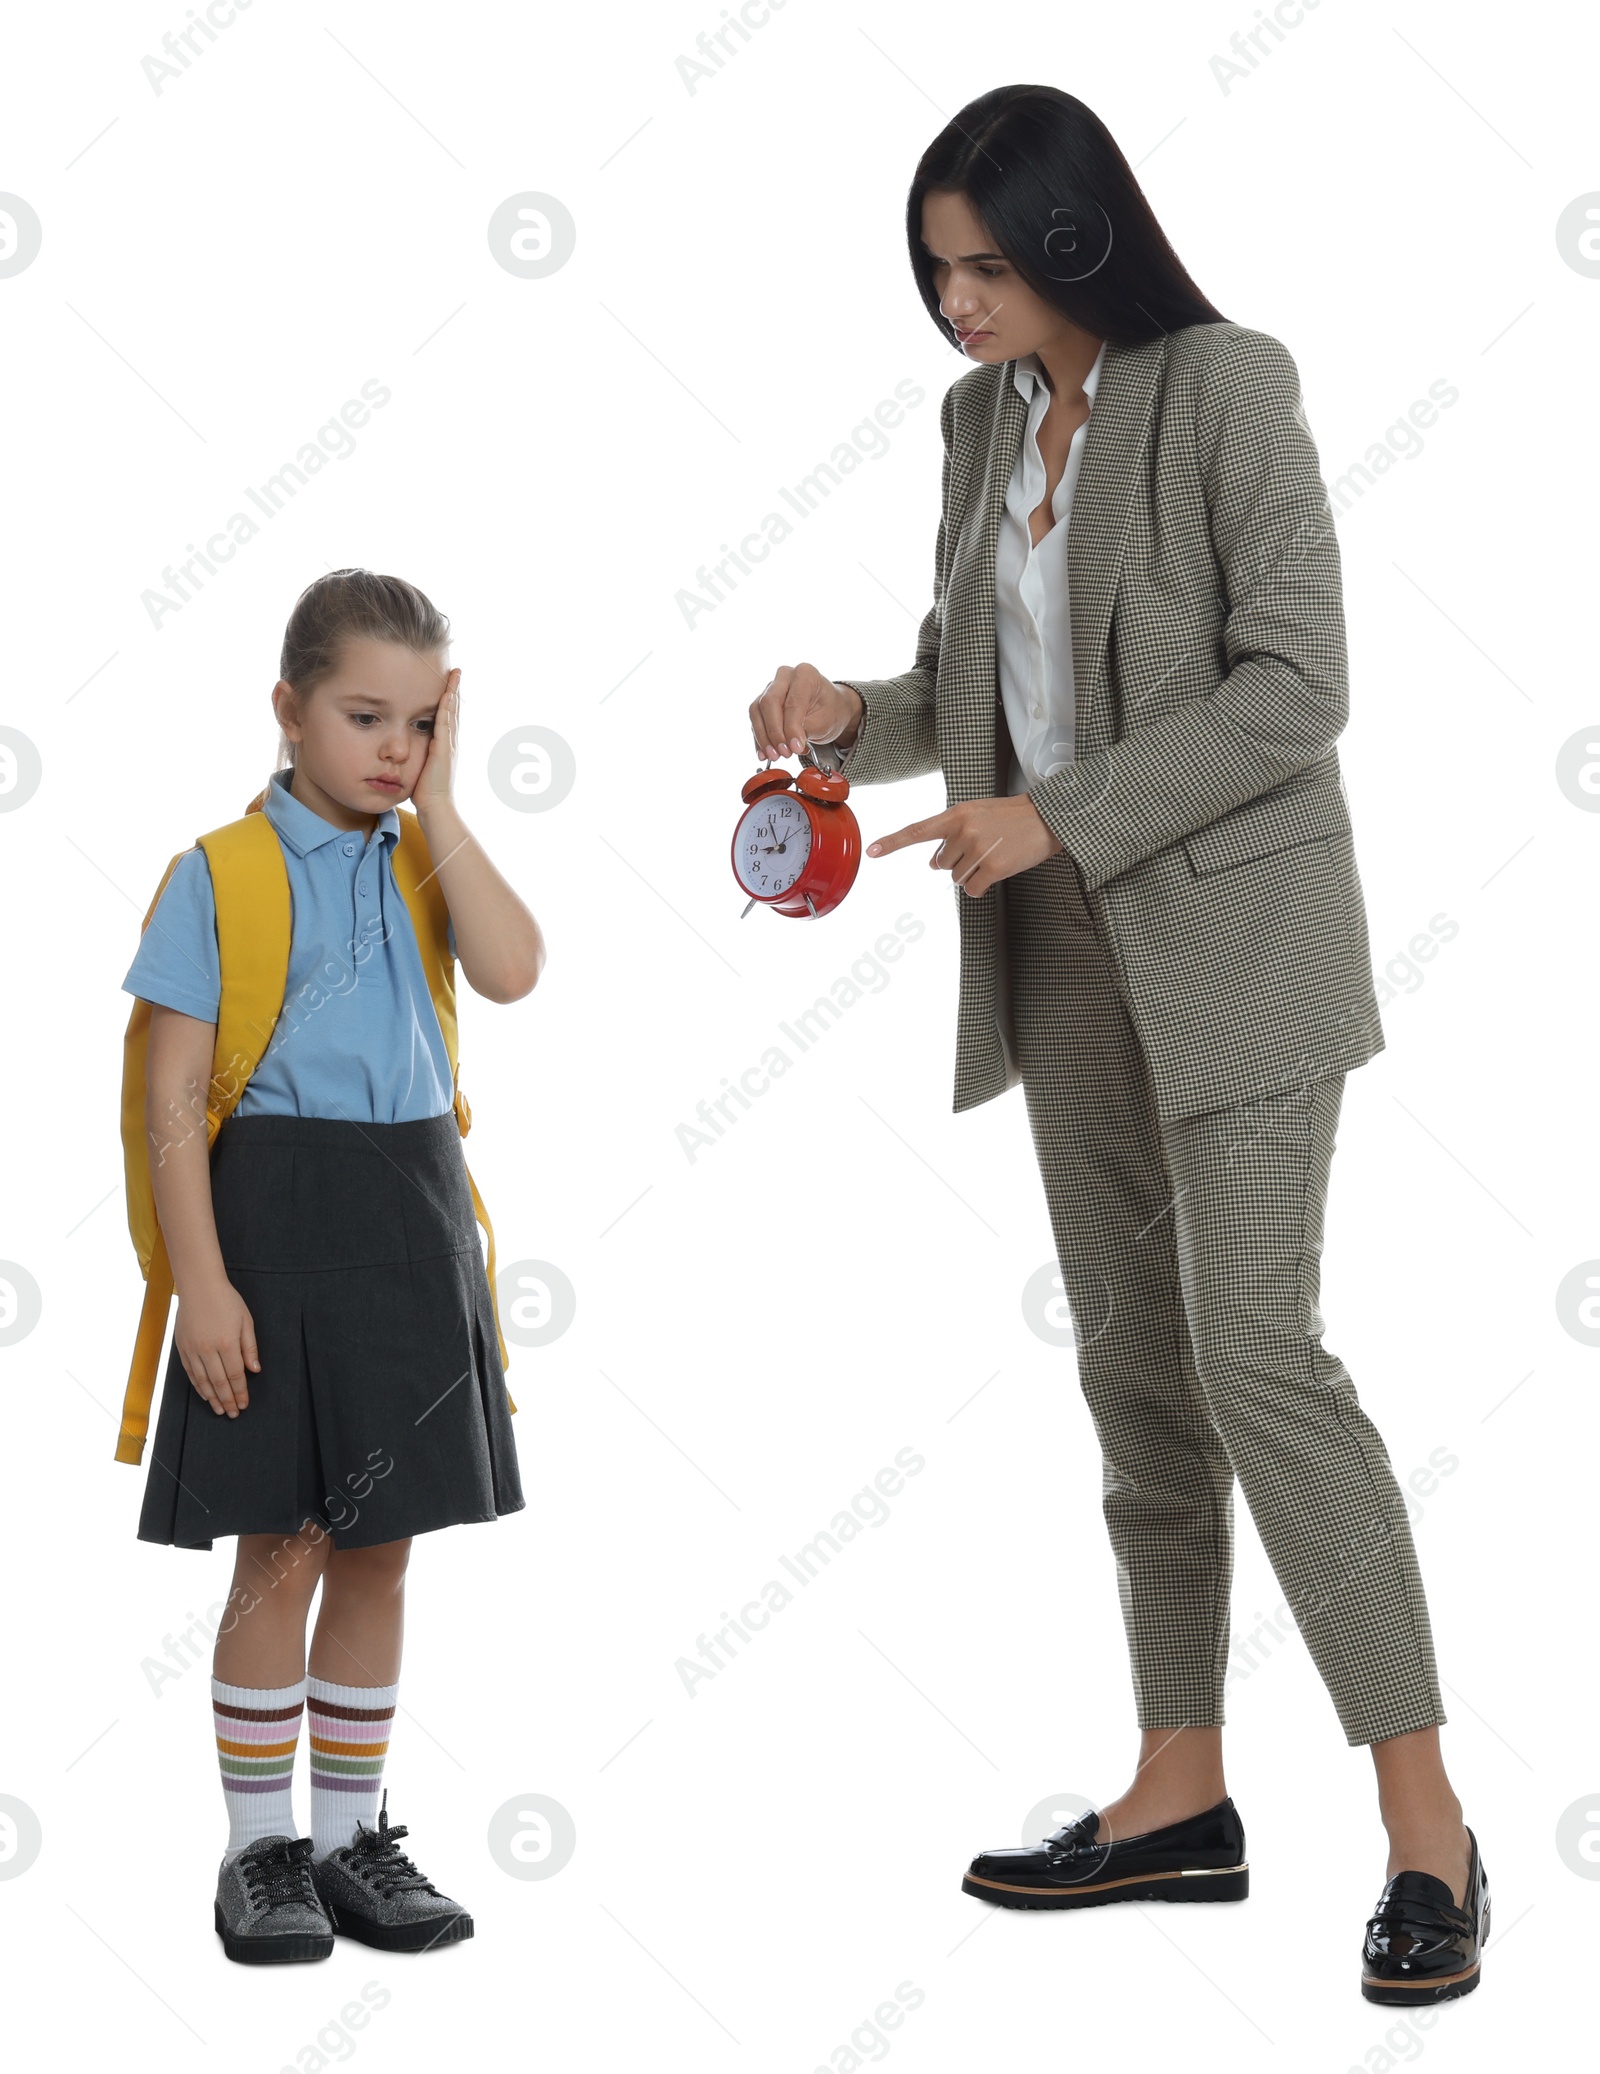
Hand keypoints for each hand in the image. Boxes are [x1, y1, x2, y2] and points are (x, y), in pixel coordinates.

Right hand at [173, 1276, 259, 1416]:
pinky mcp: (182, 1347)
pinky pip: (191, 1372)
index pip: (236, 1375)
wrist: (199, 1286)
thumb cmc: (226, 1300)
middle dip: (228, 1400)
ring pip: (203, 1381)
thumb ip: (250, 1347)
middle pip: (219, 1382)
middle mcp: (209, 1349)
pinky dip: (198, 1386)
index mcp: (227, 1343)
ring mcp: (193, 1349)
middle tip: (233, 1413)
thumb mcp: (246, 1321)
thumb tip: (255, 1370)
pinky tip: (204, 1395)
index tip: (244, 1404)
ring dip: (212, 1398)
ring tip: (220, 1410)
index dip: (240, 1392)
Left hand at [413, 666, 459, 817]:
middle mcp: (450, 742)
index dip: (449, 700)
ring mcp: (449, 745)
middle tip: (456, 671)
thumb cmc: (425, 792)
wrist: (435, 807)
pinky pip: (445, 724)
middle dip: (454, 690)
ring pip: (452, 713)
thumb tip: (406, 750)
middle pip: (454, 710)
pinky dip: (446, 708)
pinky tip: (446, 695)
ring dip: (453, 693)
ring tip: (455, 675)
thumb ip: (419, 756)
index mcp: (445, 746)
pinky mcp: (443, 749)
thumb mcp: (421, 768)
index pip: (447, 717)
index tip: (448, 683)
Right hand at [750, 663, 860, 758]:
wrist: (829, 708)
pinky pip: (756, 719)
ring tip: (774, 755)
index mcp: (805, 674)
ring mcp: (771, 687)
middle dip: (775, 732)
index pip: (793, 702)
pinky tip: (764, 753)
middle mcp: (785, 676)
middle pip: (769, 703)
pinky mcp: (762, 701)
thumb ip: (805, 730)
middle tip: (784, 753)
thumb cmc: (829, 710)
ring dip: (763, 737)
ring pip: (757, 711)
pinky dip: (759, 738)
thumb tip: (788, 745)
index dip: (791, 728)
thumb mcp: (825, 721)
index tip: (795, 748)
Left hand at [866, 793, 1063, 897]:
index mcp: (957, 814)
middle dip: (957, 861)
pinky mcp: (993, 867)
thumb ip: (951, 834)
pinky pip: (972, 889)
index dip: (893, 842)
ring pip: (956, 877)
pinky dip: (981, 887)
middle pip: (942, 863)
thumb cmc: (1012, 816)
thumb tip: (933, 863)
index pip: (917, 830)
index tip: (872, 851)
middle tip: (982, 848)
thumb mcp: (977, 816)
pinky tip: (996, 871)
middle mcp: (964, 831)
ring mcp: (979, 849)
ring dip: (972, 873)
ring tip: (994, 854)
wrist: (1047, 818)